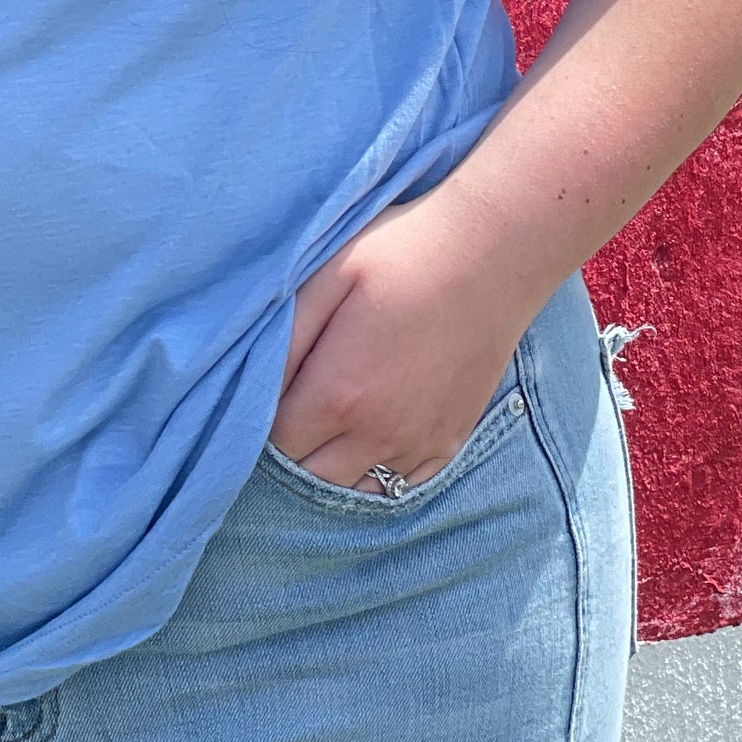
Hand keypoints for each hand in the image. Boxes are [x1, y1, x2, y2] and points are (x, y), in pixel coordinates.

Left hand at [268, 191, 544, 493]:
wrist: (489, 255)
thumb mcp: (327, 277)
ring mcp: (419, 444)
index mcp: (339, 395)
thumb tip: (252, 383)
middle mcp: (378, 434)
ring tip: (329, 421)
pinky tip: (370, 434)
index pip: (277, 441)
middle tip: (294, 406)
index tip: (268, 391)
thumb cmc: (400, 254)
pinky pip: (403, 484)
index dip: (262, 418)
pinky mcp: (451, 441)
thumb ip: (284, 337)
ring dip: (333, 464)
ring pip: (357, 487)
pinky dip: (378, 470)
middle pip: (312, 476)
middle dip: (294, 448)